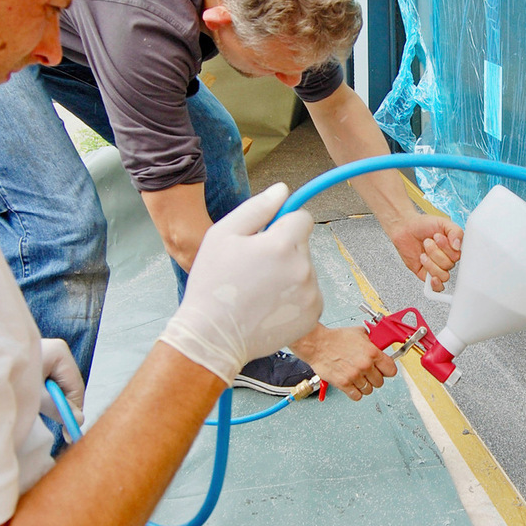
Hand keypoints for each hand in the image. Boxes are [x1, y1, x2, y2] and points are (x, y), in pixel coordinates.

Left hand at [38, 338, 84, 434]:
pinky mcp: (40, 363)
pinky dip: (45, 396)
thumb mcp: (35, 395)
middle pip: (69, 387)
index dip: (74, 410)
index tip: (69, 432)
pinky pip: (51, 384)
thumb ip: (58, 407)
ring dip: (53, 402)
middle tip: (60, 430)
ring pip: (60, 387)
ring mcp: (49, 356)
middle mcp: (57, 351)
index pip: (76, 386)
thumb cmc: (7, 376)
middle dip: (62, 407)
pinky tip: (34, 402)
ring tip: (38, 411)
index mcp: (60, 353)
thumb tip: (79, 421)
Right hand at [159, 183, 322, 384]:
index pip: (302, 218)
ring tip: (257, 291)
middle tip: (253, 269)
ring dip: (287, 274)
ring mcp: (310, 294)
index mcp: (282, 244)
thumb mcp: (223, 235)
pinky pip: (308, 294)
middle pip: (301, 245)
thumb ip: (257, 208)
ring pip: (305, 270)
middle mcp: (303, 268)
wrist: (213, 336)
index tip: (265, 238)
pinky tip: (268, 306)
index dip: (282, 224)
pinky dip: (293, 297)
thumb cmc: (212, 284)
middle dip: (283, 250)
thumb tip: (283, 189)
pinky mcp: (312, 315)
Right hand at [292, 325, 396, 400]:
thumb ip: (371, 341)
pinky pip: (357, 396)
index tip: (384, 370)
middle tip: (367, 372)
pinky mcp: (343, 384)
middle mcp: (365, 365)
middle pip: (380, 382)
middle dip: (374, 377)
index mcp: (372, 353)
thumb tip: (377, 344)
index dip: (387, 370)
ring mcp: (354, 376)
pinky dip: (355, 392)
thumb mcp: (358, 333)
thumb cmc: (335, 338)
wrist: (317, 344)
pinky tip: (351, 385)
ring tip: (357, 378)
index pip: (391, 370)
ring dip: (364, 385)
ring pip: (369, 390)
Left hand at [390, 214, 462, 290]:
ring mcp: (436, 268)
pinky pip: (436, 287)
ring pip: (443, 275)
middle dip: (435, 252)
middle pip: (449, 265)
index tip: (438, 236)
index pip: (458, 256)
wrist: (405, 227)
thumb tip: (458, 246)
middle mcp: (446, 259)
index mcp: (453, 249)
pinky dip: (436, 285)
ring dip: (431, 263)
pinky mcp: (425, 274)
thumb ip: (455, 231)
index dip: (447, 248)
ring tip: (423, 253)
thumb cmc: (423, 225)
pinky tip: (433, 278)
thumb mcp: (443, 223)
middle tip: (428, 241)